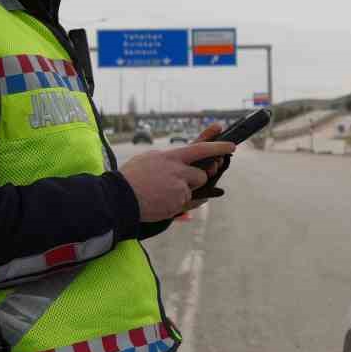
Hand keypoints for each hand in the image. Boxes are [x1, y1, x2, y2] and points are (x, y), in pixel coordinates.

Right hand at [119, 138, 235, 221]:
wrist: (119, 198)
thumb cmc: (130, 177)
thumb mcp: (148, 159)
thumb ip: (167, 160)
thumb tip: (178, 163)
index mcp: (171, 157)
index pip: (201, 148)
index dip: (218, 146)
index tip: (231, 146)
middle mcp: (178, 172)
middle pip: (201, 175)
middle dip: (196, 179)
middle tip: (181, 180)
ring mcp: (179, 190)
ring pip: (192, 191)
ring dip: (182, 192)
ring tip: (161, 192)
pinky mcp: (177, 205)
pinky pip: (186, 204)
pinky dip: (177, 203)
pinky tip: (161, 200)